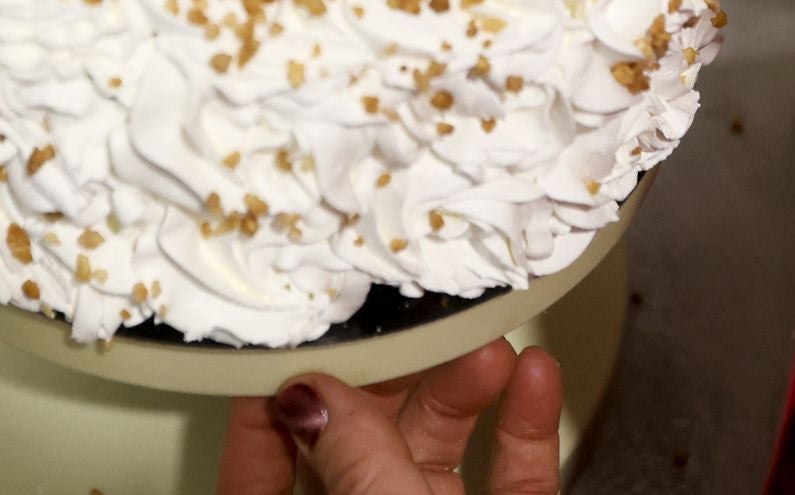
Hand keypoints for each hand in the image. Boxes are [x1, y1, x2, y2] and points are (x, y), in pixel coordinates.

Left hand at [213, 340, 562, 494]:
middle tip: (407, 316)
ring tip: (484, 338)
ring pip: (437, 447)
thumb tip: (311, 394)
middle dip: (388, 372)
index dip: (271, 399)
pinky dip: (525, 426)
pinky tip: (535, 377)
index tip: (294, 336)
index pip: (259, 469)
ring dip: (464, 384)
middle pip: (358, 437)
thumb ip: (353, 461)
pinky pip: (510, 477)